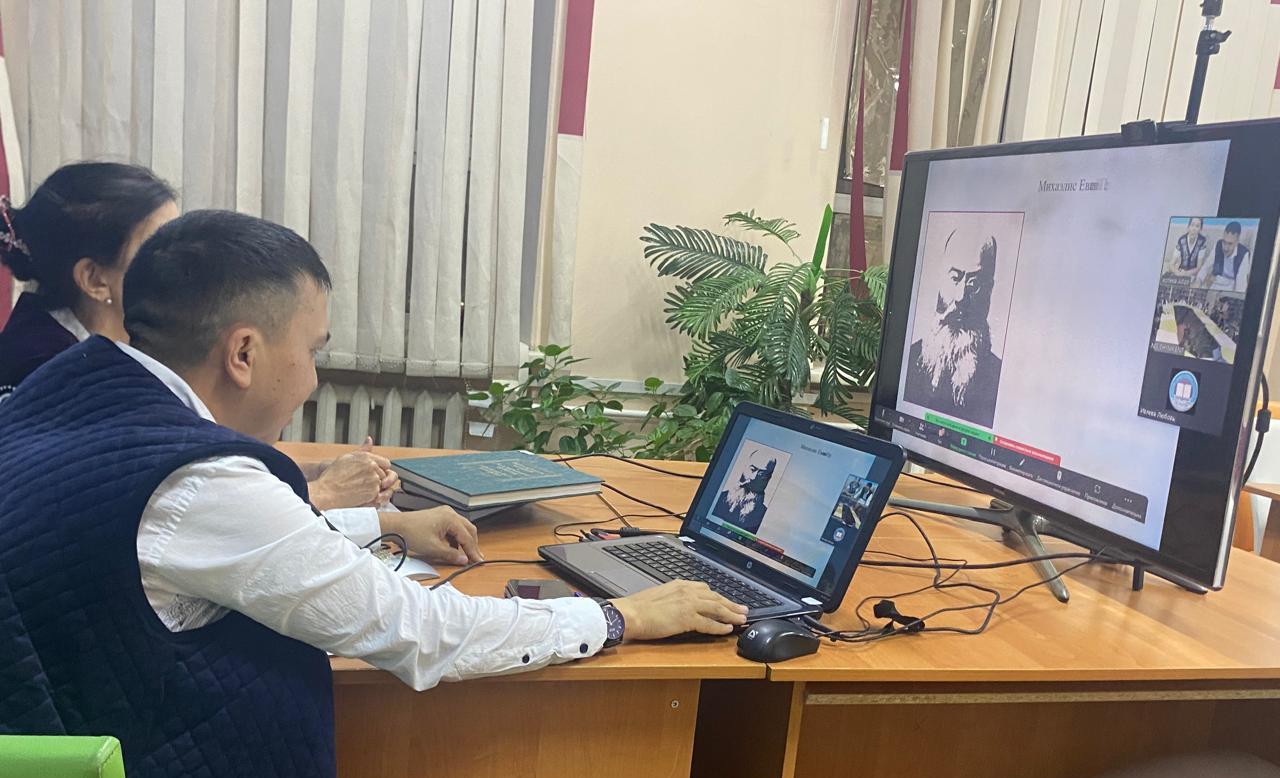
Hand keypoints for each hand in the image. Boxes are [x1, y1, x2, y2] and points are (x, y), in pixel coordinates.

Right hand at [309, 438, 399, 509]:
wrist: (327, 491)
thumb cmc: (333, 475)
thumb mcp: (347, 457)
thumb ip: (362, 449)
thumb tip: (369, 440)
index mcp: (367, 457)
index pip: (386, 463)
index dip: (381, 469)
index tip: (375, 473)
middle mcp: (372, 467)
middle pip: (384, 474)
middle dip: (377, 478)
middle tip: (364, 482)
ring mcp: (374, 480)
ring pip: (382, 485)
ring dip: (375, 487)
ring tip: (361, 489)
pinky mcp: (373, 492)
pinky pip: (379, 495)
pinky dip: (372, 496)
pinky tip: (361, 495)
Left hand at [381, 507, 481, 565]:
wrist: (396, 526)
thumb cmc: (411, 533)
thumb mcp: (433, 548)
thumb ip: (451, 554)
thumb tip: (464, 560)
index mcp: (451, 519)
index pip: (467, 537)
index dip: (473, 551)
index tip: (478, 560)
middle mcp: (450, 513)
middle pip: (468, 530)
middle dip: (472, 544)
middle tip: (475, 557)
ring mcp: (444, 513)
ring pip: (462, 528)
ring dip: (465, 541)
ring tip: (465, 554)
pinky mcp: (439, 516)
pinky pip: (453, 527)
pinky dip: (456, 537)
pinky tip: (454, 547)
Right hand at [610, 581, 747, 639]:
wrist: (629, 614)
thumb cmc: (637, 608)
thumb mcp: (658, 596)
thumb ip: (672, 598)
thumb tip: (678, 605)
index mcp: (679, 585)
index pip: (705, 589)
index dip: (718, 597)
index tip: (727, 601)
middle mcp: (686, 592)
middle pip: (715, 597)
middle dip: (731, 604)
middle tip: (743, 609)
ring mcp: (688, 604)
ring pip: (716, 609)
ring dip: (731, 614)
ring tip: (742, 619)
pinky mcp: (686, 618)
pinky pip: (709, 623)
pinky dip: (720, 627)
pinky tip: (728, 630)